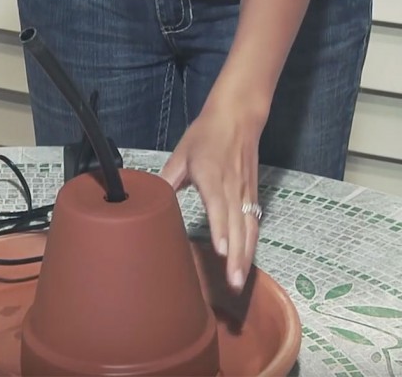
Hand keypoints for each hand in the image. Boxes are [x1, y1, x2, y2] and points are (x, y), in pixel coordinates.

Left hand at [161, 97, 266, 291]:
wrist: (238, 117)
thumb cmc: (206, 135)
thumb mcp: (181, 154)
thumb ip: (167, 180)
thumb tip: (147, 203)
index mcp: (211, 174)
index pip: (218, 205)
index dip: (220, 228)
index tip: (221, 251)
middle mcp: (231, 186)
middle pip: (237, 225)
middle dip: (237, 256)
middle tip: (233, 284)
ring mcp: (245, 192)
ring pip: (249, 229)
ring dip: (246, 256)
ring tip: (239, 282)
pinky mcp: (252, 195)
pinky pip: (254, 224)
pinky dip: (251, 246)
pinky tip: (246, 263)